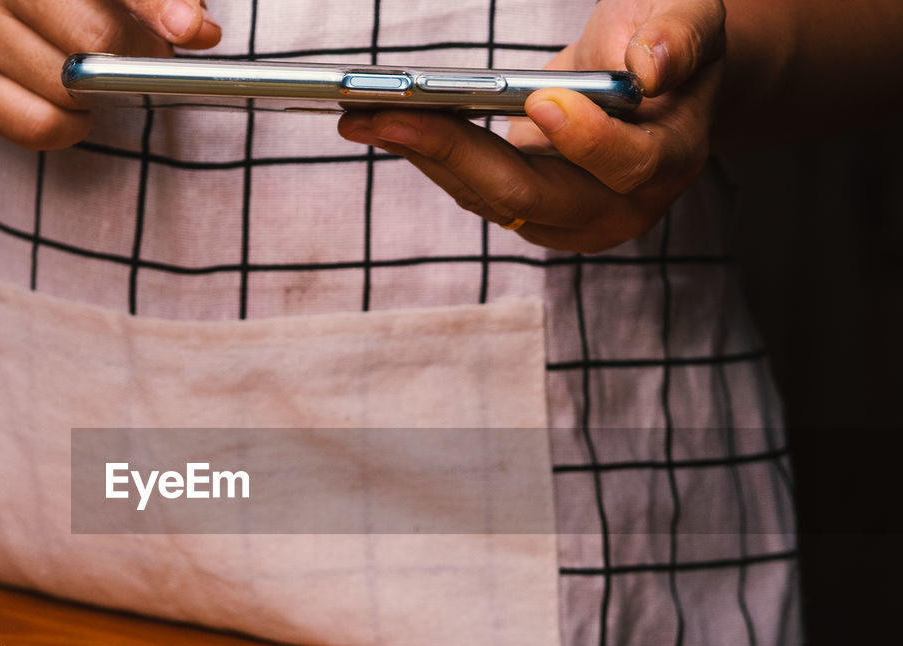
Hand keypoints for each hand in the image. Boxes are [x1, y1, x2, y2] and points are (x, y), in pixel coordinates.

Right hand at [0, 0, 220, 149]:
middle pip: (94, 36)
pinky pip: (39, 126)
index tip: (192, 29)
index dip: (154, 4)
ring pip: (69, 89)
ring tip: (91, 71)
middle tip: (152, 59)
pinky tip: (68, 103)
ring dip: (100, 94)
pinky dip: (70, 125)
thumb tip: (199, 31)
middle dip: (138, 56)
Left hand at [337, 0, 724, 251]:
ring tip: (362, 114)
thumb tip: (652, 64)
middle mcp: (618, 207)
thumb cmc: (664, 39)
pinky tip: (383, 123)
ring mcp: (568, 221)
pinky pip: (471, 191)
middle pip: (530, 195)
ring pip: (487, 198)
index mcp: (668, 159)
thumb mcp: (687, 15)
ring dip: (422, 155)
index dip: (583, 138)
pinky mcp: (528, 215)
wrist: (650, 80)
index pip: (625, 164)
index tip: (540, 101)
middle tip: (391, 115)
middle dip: (454, 151)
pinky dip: (427, 155)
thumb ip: (678, 35)